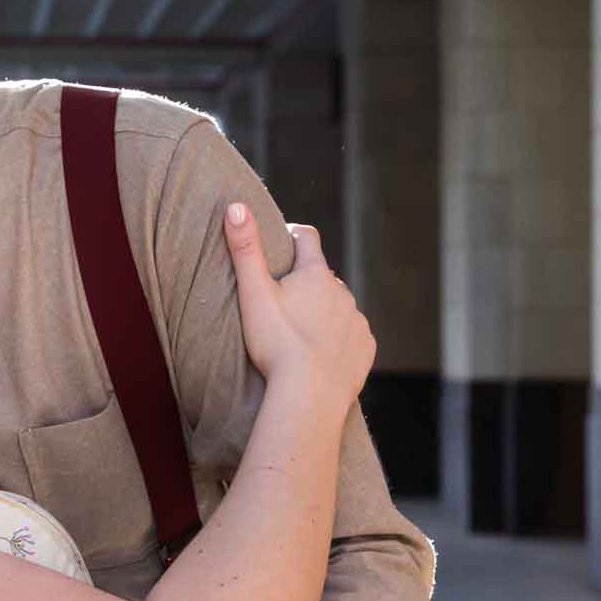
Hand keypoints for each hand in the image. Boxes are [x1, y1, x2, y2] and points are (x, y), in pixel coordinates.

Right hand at [223, 204, 374, 401]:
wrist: (309, 394)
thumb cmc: (277, 344)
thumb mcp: (254, 294)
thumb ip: (244, 249)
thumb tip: (235, 206)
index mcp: (315, 275)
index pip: (307, 238)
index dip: (292, 234)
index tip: (281, 241)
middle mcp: (343, 292)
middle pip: (324, 277)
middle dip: (307, 282)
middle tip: (283, 301)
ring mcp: (357, 320)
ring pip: (339, 307)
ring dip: (324, 312)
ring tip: (300, 333)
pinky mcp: (365, 348)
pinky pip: (352, 336)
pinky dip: (339, 340)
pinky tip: (321, 355)